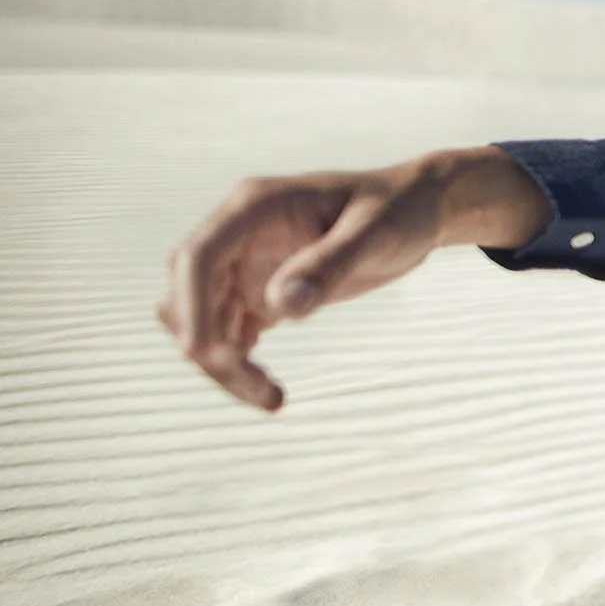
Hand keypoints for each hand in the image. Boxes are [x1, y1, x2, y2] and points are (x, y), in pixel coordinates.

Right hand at [158, 147, 550, 410]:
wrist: (416, 210)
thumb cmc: (400, 209)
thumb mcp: (376, 232)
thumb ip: (331, 263)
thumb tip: (282, 305)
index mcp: (254, 206)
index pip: (199, 256)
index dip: (192, 306)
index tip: (205, 355)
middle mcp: (237, 234)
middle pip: (188, 296)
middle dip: (208, 346)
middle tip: (261, 390)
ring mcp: (243, 265)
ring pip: (202, 322)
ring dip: (222, 364)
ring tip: (273, 399)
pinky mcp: (258, 292)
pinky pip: (227, 334)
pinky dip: (237, 363)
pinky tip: (270, 392)